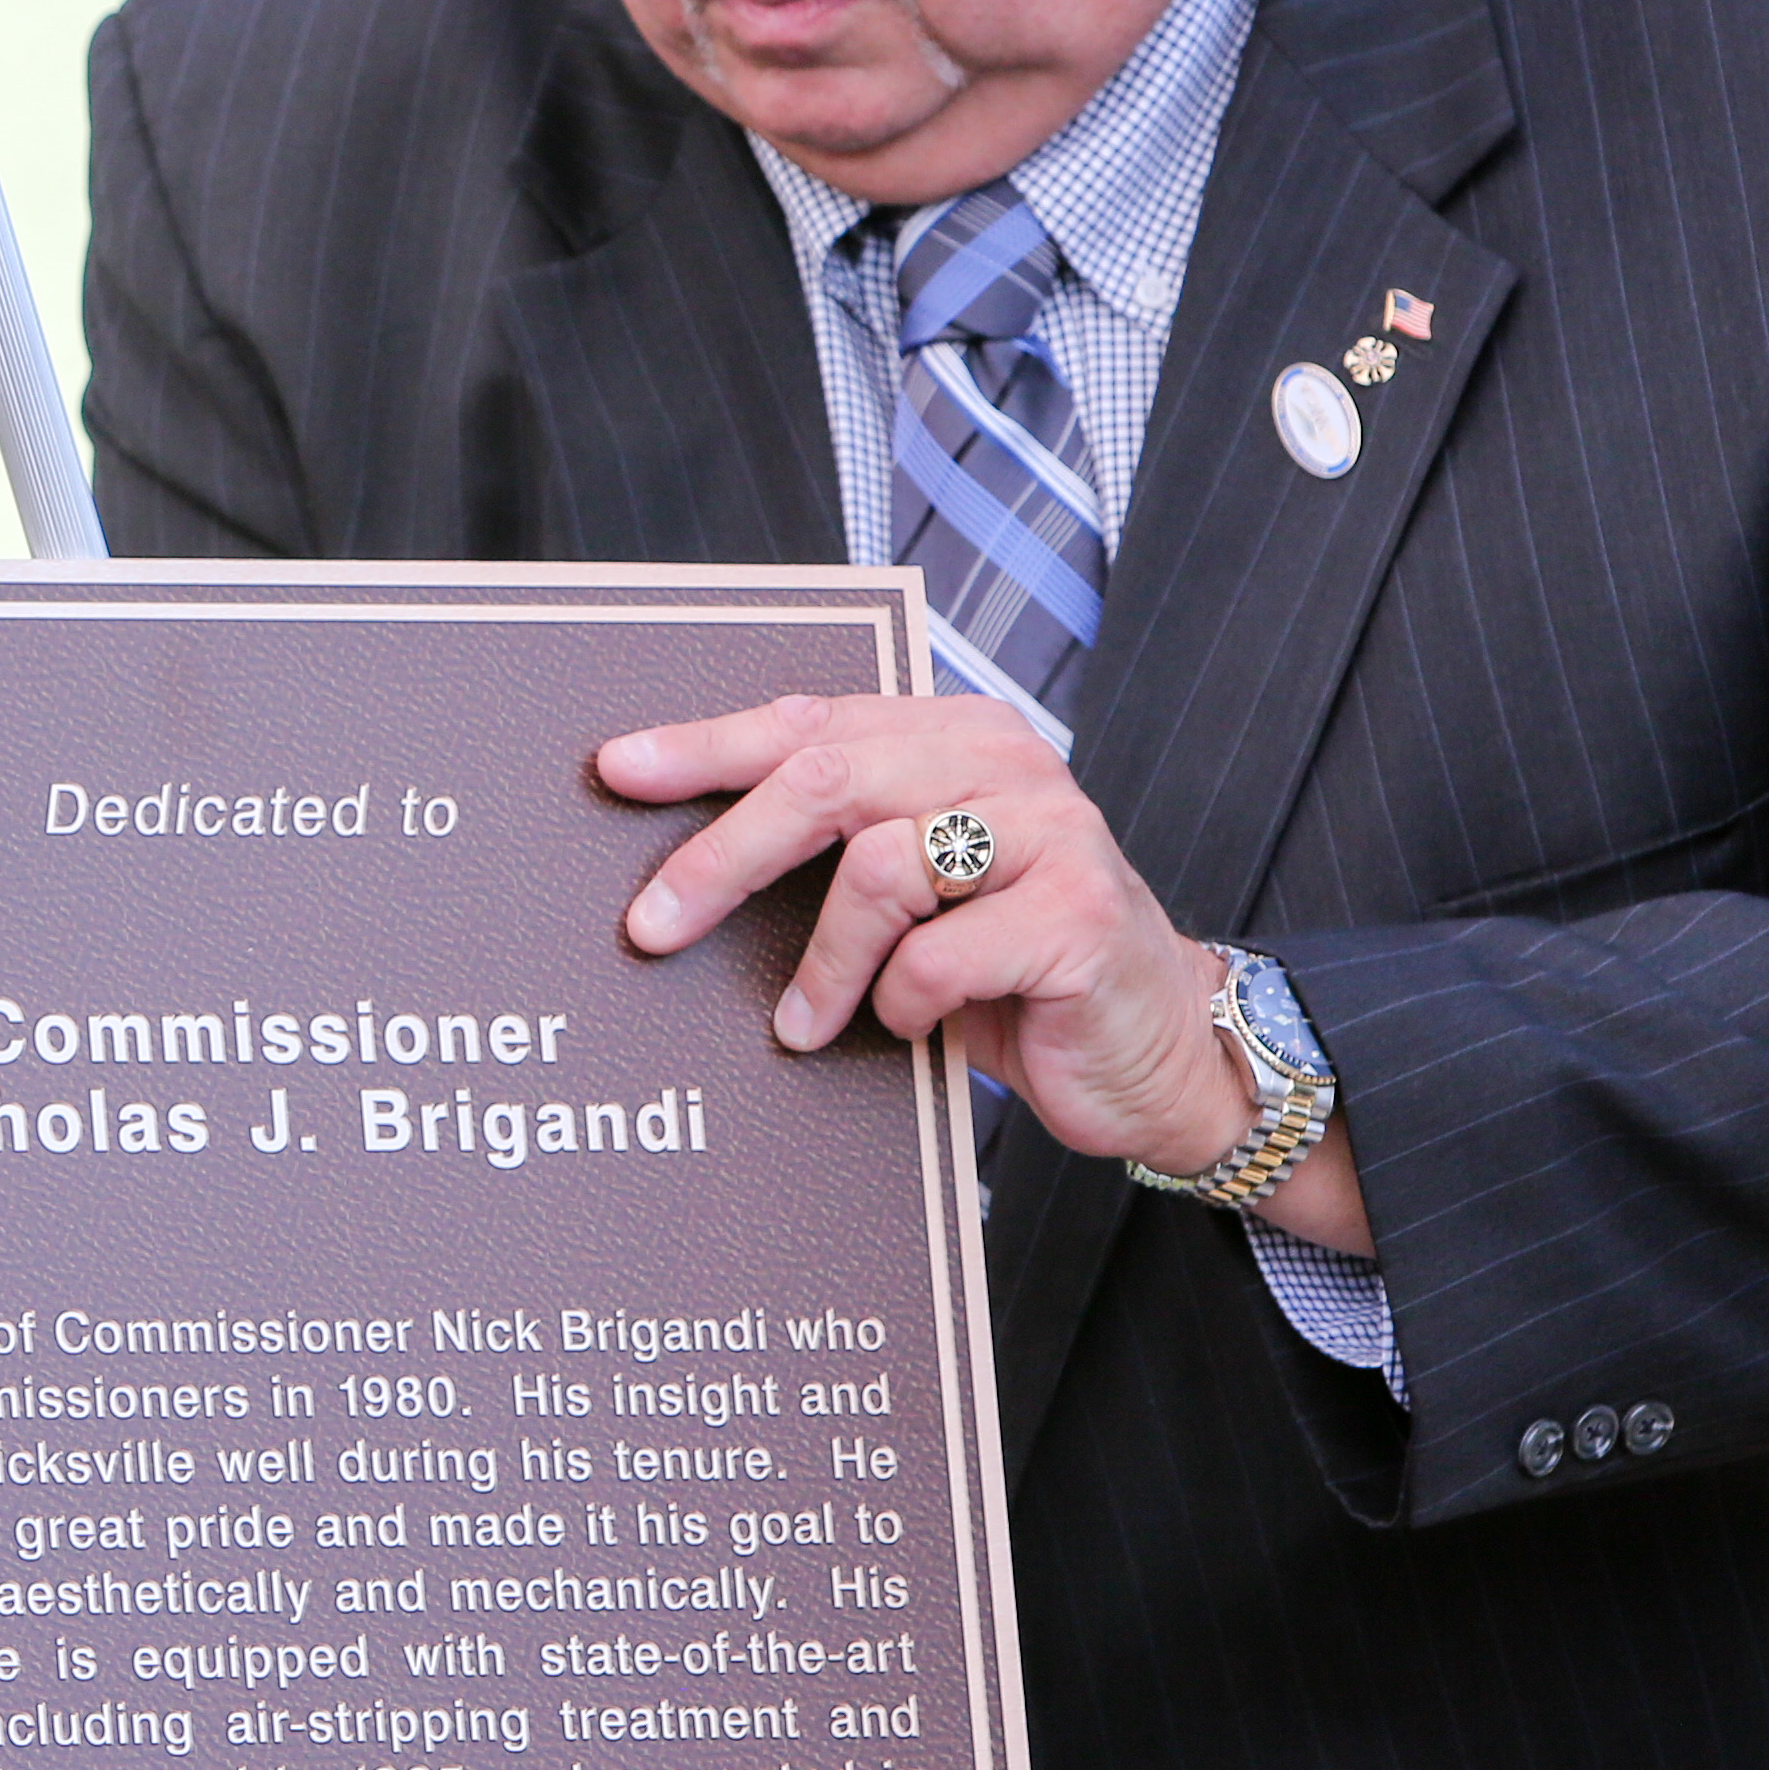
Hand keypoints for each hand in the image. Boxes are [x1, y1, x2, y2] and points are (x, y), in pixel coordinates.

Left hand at [595, 691, 1368, 1250]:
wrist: (1151, 1049)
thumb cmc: (1009, 972)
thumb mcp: (914, 897)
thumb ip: (835, 851)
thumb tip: (677, 867)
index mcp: (954, 736)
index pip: (810, 721)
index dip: (706, 747)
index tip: (617, 773)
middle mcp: (1004, 762)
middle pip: (825, 778)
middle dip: (723, 857)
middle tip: (651, 928)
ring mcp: (1051, 830)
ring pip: (878, 869)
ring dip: (822, 964)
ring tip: (802, 1023)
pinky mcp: (1077, 914)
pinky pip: (938, 956)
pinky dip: (904, 1004)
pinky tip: (912, 1025)